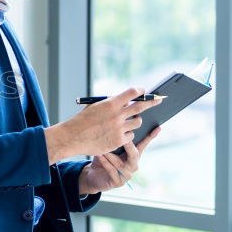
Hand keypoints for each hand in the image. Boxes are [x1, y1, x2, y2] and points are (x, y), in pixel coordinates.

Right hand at [44, 87, 162, 162]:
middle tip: (158, 100)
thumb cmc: (82, 120)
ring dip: (134, 122)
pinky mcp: (119, 141)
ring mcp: (119, 128)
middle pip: (141, 107)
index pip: (132, 93)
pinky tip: (117, 135)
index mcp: (111, 103)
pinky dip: (126, 135)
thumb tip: (125, 102)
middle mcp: (117, 115)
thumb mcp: (95, 107)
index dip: (140, 91)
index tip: (144, 91)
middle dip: (151, 102)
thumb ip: (111, 104)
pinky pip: (131, 136)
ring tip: (125, 123)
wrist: (72, 137)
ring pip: (137, 123)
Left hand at [78, 125, 160, 193]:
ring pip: (120, 163)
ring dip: (111, 155)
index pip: (143, 144)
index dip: (151, 136)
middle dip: (128, 146)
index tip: (158, 127)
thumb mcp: (109, 147)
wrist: (93, 176)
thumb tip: (116, 121)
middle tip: (122, 138)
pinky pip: (113, 171)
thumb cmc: (103, 159)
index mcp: (133, 155)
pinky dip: (106, 163)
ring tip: (103, 148)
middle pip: (135, 154)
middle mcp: (133, 165)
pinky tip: (100, 156)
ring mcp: (127, 175)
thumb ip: (114, 138)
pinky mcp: (119, 182)